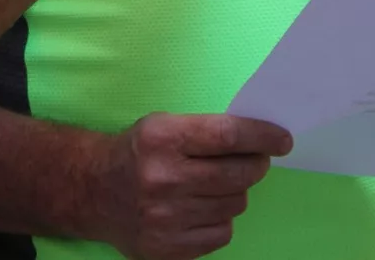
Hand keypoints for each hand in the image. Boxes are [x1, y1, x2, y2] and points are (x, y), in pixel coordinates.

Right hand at [92, 113, 291, 259]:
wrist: (92, 190)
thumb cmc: (138, 152)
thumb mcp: (163, 126)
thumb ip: (206, 132)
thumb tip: (260, 142)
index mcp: (161, 139)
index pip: (227, 136)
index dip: (262, 137)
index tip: (282, 140)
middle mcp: (162, 179)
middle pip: (237, 175)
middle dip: (256, 166)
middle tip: (256, 161)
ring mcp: (165, 218)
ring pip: (234, 205)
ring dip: (235, 193)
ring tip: (217, 185)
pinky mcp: (167, 248)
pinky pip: (222, 234)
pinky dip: (221, 220)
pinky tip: (203, 209)